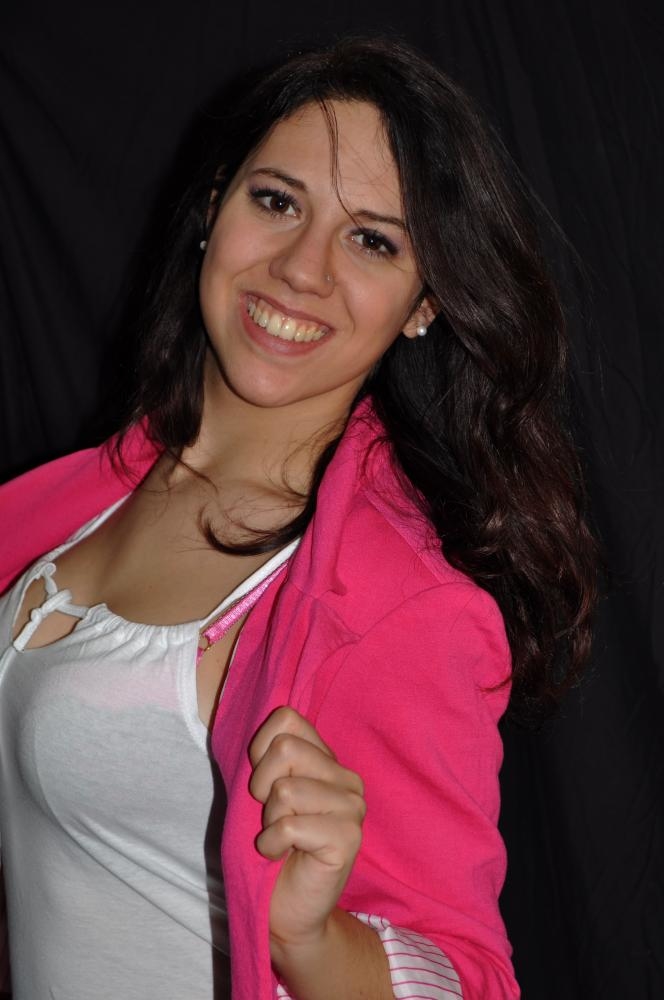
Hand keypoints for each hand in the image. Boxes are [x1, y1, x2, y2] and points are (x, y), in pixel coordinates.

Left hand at [248, 706, 366, 950]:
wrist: (285, 910)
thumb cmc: (270, 848)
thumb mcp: (260, 794)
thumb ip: (265, 758)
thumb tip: (261, 729)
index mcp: (326, 760)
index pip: (287, 719)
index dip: (260, 751)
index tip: (261, 787)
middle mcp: (346, 778)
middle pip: (285, 748)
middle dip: (261, 787)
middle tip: (271, 817)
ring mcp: (353, 806)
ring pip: (285, 789)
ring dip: (269, 821)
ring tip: (283, 838)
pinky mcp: (349, 838)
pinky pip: (290, 826)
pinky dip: (273, 844)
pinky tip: (284, 856)